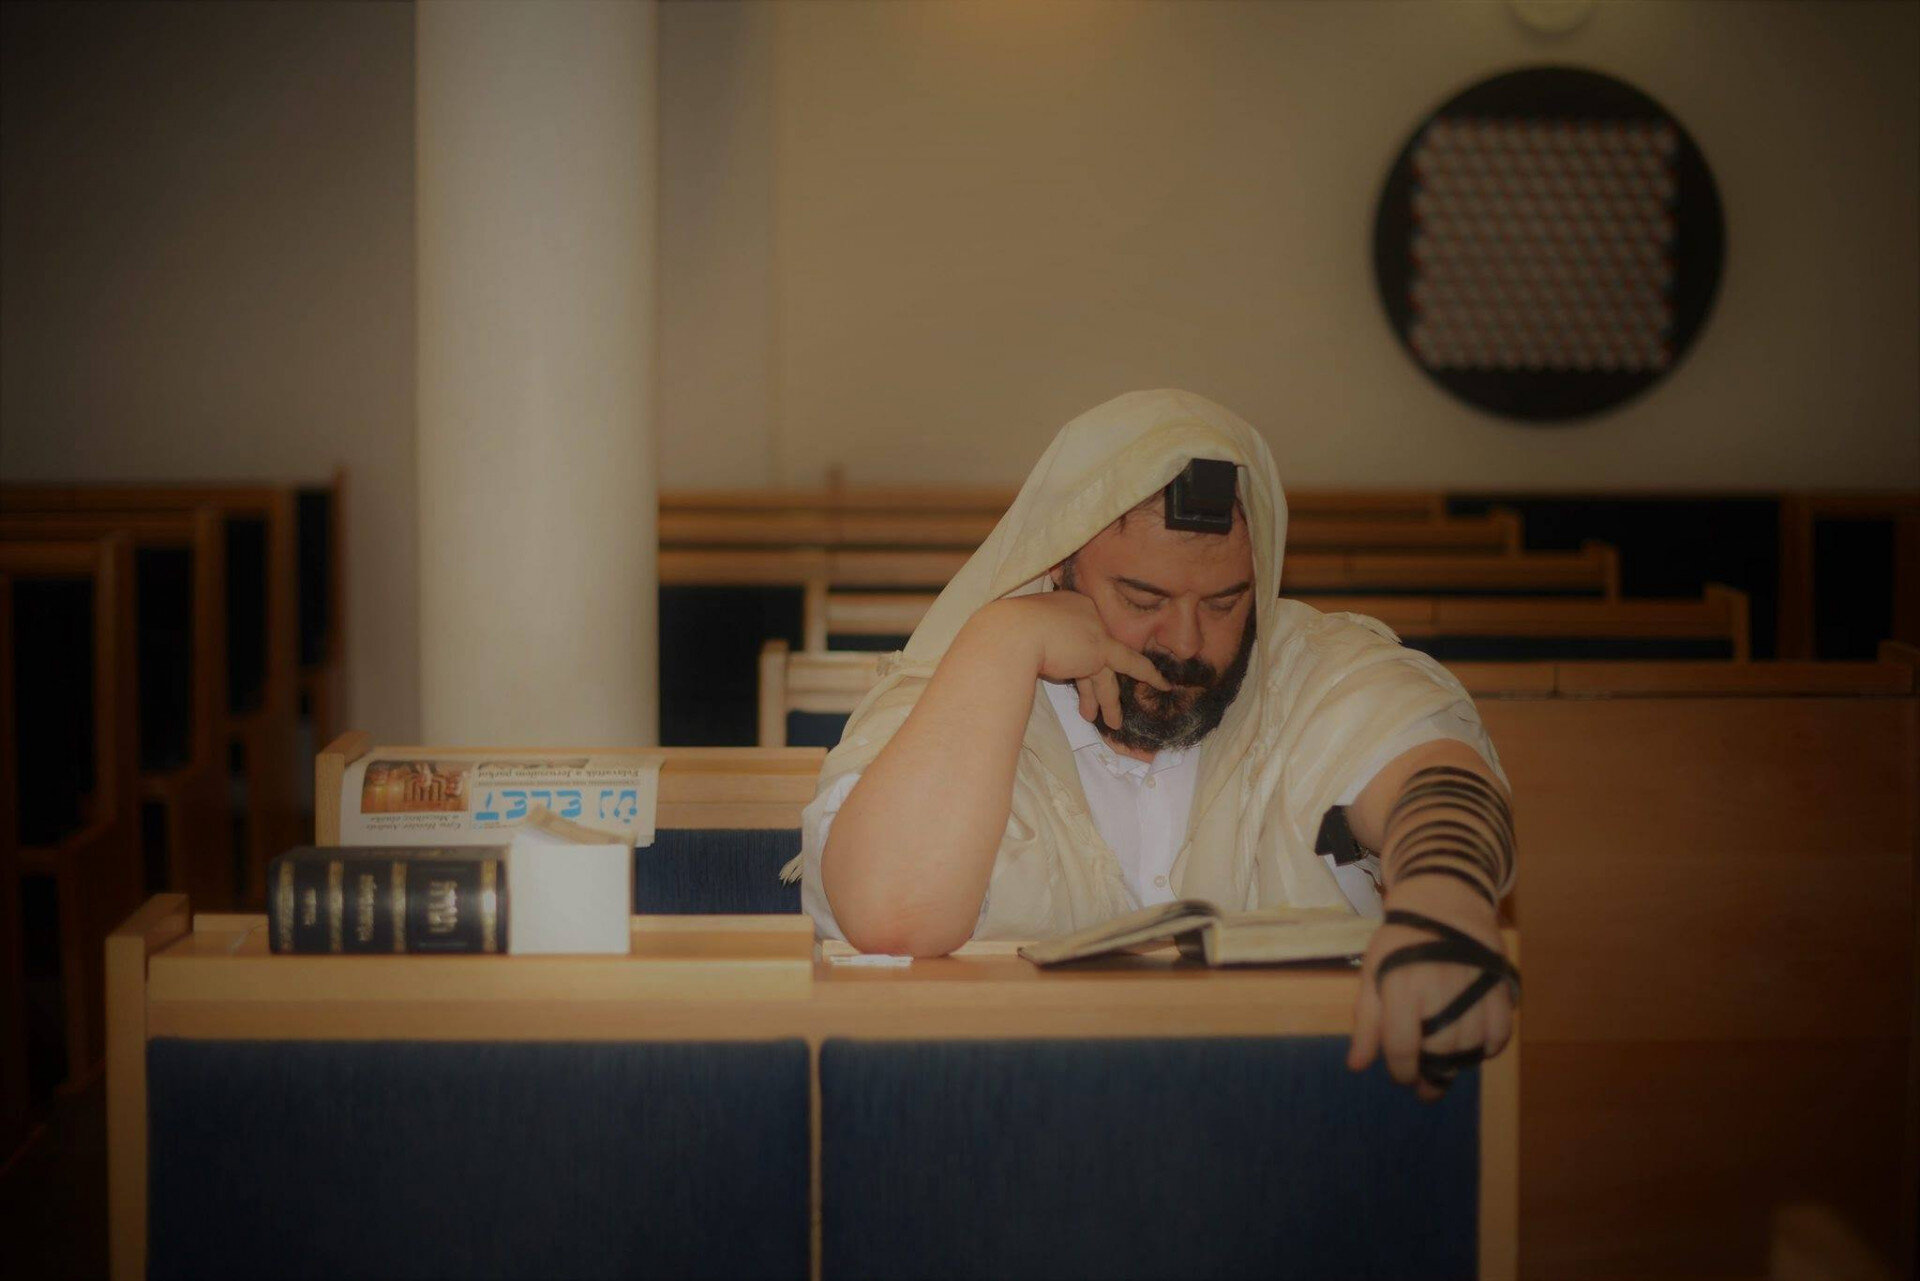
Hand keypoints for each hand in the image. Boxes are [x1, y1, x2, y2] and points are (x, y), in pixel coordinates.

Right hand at [984, 592, 1170, 728]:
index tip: (1077, 673)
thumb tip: (1025, 659)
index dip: (1079, 660)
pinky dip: (1148, 674)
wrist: (1009, 634)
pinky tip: (1163, 685)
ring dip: (1107, 697)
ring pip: (1106, 668)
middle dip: (1094, 679)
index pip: (1078, 635)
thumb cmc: (1003, 636)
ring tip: (1110, 720)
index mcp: (1062, 606)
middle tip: (1093, 701)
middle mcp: (1082, 612)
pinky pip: (1131, 664)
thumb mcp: (1019, 635)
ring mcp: (1094, 628)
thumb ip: (1033, 644)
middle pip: (1094, 651)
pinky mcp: (1101, 648)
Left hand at [1346, 874, 1513, 1101]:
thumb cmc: (1400, 940)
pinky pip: (1501, 1033)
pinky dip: (1488, 1048)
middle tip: (1425, 1085)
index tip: (1401, 1077)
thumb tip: (1357, 1066)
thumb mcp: (1373, 974)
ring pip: (1470, 1048)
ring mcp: (1474, 989)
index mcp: (1402, 986)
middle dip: (1430, 1076)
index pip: (1402, 1047)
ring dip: (1457, 1064)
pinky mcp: (1499, 987)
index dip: (1400, 1071)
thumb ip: (1366, 1022)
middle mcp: (1440, 990)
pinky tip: (1474, 1048)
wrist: (1443, 902)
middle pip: (1439, 1052)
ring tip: (1446, 1067)